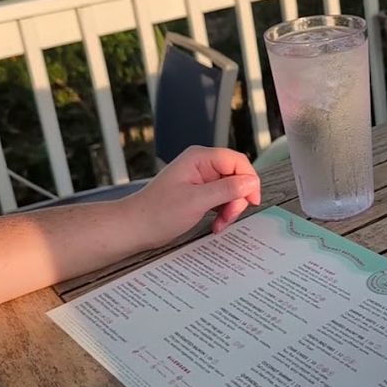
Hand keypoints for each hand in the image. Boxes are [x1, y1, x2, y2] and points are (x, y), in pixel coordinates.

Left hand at [123, 146, 260, 247]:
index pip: (237, 161)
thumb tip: (251, 181)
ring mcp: (200, 179)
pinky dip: (222, 213)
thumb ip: (227, 189)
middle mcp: (202, 165)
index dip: (249, 180)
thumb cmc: (157, 213)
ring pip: (231, 190)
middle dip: (237, 199)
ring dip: (230, 209)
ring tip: (219, 224)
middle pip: (236, 177)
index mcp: (200, 158)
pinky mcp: (199, 193)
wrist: (135, 228)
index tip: (252, 201)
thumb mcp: (197, 201)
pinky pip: (221, 200)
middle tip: (228, 217)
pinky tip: (215, 225)